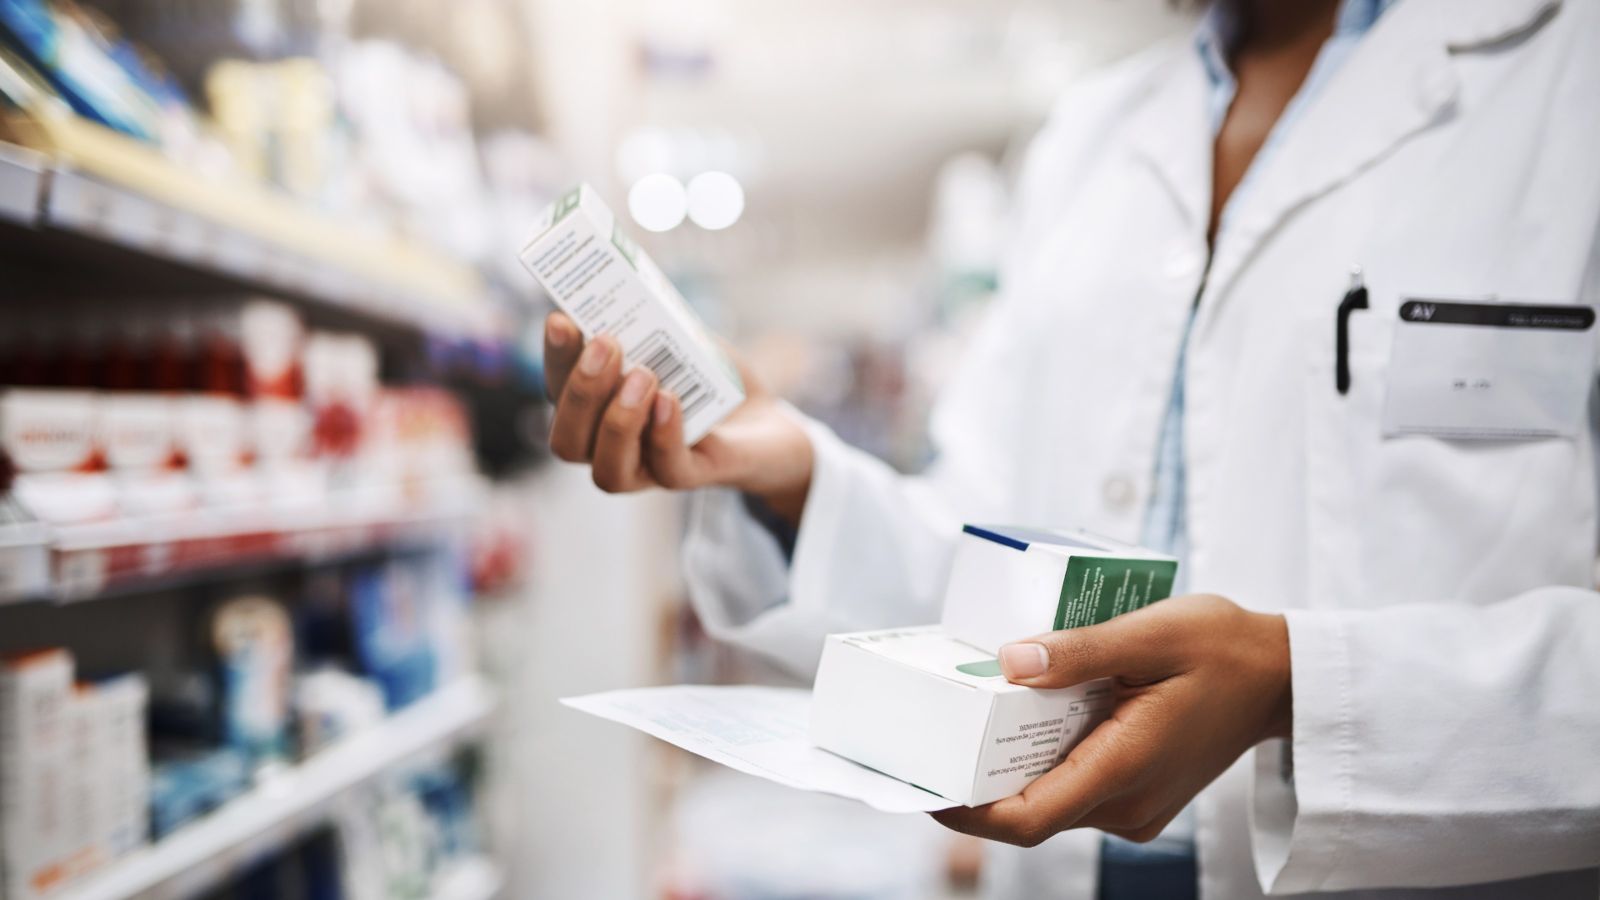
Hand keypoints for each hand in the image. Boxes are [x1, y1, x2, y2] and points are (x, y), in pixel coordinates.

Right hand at [543, 312, 814, 522]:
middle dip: (581, 392)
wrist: (764, 420)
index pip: (557, 392)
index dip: (555, 358)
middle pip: (568, 441)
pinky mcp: (694, 475)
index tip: (562, 319)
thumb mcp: (678, 339)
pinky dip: (664, 433)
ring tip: (644, 375)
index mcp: (596, 409)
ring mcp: (649, 469)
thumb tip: (631, 286)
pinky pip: (669, 470)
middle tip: (606, 344)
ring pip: (608, 471)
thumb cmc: (707, 377)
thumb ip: (651, 321)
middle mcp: (611, 446)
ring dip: (617, 421)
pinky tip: (670, 398)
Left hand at [933, 594, 1291, 846]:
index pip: (1030, 818)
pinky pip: (1075, 789)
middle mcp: (1127, 804)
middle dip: (977, 783)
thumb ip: (1080, 649)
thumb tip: (1010, 662)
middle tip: (931, 738)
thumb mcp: (1151, 631)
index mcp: (1126, 766)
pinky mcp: (1137, 797)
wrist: (1280, 675)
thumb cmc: (1222, 647)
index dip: (969, 813)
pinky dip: (1044, 762)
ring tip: (972, 718)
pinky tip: (1028, 718)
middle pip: (1032, 811)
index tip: (924, 789)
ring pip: (1052, 801)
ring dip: (1011, 768)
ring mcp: (1134, 808)